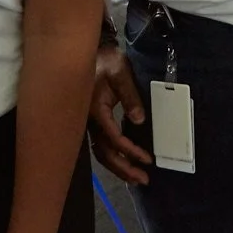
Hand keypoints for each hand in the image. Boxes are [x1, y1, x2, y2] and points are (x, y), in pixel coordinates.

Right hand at [89, 46, 151, 184]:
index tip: (148, 159)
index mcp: (96, 110)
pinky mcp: (93, 122)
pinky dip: (113, 158)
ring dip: (118, 168)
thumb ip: (130, 96)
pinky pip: (101, 146)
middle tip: (143, 179)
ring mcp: (90, 124)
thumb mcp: (120, 72)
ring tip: (136, 178)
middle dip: (124, 169)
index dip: (130, 151)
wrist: (85, 52)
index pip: (114, 139)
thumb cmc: (105, 60)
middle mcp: (90, 122)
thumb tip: (139, 120)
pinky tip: (125, 163)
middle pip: (105, 153)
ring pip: (101, 153)